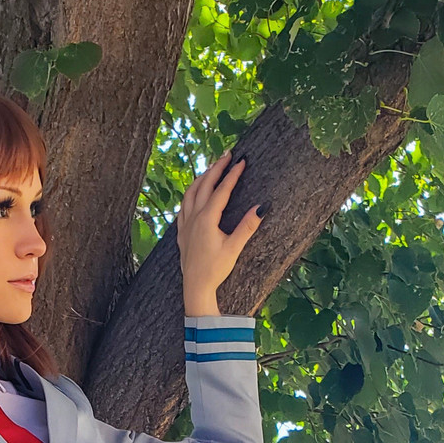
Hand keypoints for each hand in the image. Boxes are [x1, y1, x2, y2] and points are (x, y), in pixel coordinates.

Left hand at [176, 149, 265, 310]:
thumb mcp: (234, 248)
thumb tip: (262, 208)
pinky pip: (183, 206)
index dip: (232, 174)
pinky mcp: (181, 232)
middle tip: (227, 155)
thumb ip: (247, 227)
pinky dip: (190, 194)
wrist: (196, 287)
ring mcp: (185, 224)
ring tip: (211, 168)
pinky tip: (194, 193)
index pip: (221, 190)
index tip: (242, 161)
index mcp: (207, 219)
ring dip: (201, 178)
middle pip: (204, 185)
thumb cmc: (215, 270)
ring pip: (190, 193)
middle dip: (216, 168)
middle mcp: (194, 217)